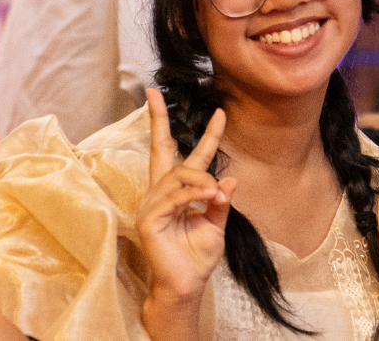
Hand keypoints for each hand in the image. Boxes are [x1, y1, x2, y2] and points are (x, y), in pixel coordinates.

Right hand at [136, 88, 234, 338]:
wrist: (187, 285)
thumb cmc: (197, 257)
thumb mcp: (216, 225)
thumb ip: (220, 202)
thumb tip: (230, 179)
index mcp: (177, 192)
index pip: (190, 156)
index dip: (206, 135)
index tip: (220, 112)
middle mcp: (160, 193)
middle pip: (159, 149)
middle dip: (156, 119)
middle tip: (153, 94)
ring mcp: (151, 205)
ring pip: (176, 175)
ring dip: (201, 181)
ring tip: (216, 194)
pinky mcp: (148, 220)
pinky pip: (172, 198)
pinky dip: (192, 195)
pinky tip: (208, 197)